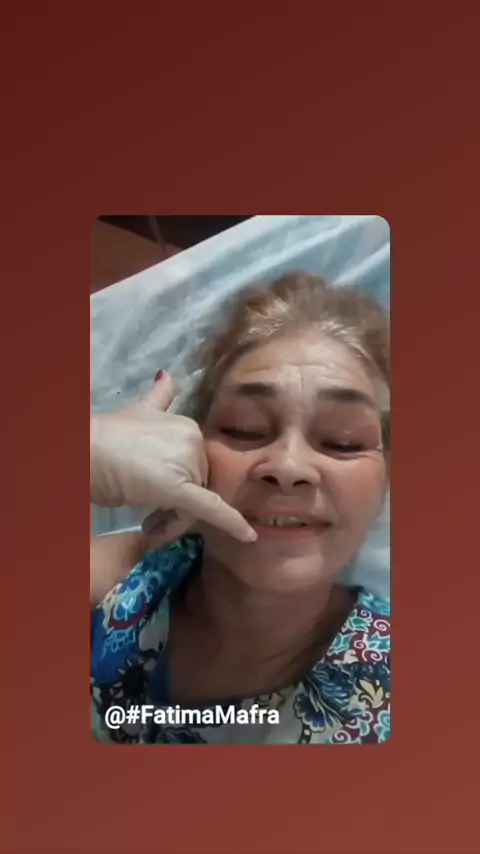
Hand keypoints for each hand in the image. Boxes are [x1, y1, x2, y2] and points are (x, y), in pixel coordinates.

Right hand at [91, 372, 256, 543]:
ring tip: (149, 525)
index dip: (182, 489)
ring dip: (174, 522)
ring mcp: (188, 462)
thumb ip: (159, 397)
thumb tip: (168, 376)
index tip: (159, 502)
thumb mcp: (137, 412)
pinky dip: (232, 523)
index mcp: (189, 427)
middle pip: (198, 488)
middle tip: (151, 520)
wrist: (83, 450)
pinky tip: (248, 536)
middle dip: (177, 508)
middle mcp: (194, 441)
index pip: (197, 469)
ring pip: (195, 505)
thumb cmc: (105, 439)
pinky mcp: (182, 489)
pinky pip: (212, 508)